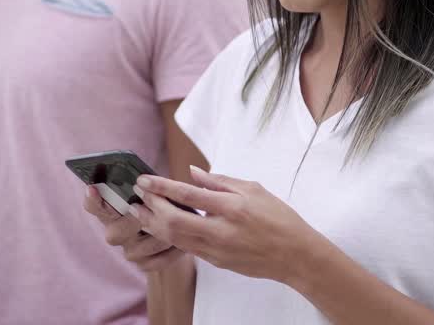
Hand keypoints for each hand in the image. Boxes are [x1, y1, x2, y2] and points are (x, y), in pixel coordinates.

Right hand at [83, 185, 185, 272]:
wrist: (179, 234)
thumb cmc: (163, 203)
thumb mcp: (154, 191)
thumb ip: (146, 188)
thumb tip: (146, 180)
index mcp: (112, 211)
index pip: (93, 206)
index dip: (92, 199)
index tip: (93, 188)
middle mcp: (115, 233)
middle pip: (115, 231)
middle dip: (136, 220)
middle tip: (152, 208)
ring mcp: (129, 251)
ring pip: (143, 246)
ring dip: (164, 234)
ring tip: (181, 223)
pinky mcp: (144, 265)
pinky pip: (158, 260)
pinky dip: (173, 250)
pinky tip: (184, 241)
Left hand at [131, 166, 323, 284]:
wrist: (295, 255)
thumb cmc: (279, 218)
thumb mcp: (253, 189)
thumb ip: (220, 181)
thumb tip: (193, 172)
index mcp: (233, 206)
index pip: (188, 195)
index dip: (162, 187)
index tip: (144, 180)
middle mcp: (222, 230)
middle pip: (174, 220)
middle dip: (152, 207)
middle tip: (138, 196)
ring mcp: (218, 250)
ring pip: (175, 238)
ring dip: (155, 224)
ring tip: (141, 212)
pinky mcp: (217, 262)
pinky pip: (187, 248)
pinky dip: (171, 236)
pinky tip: (162, 227)